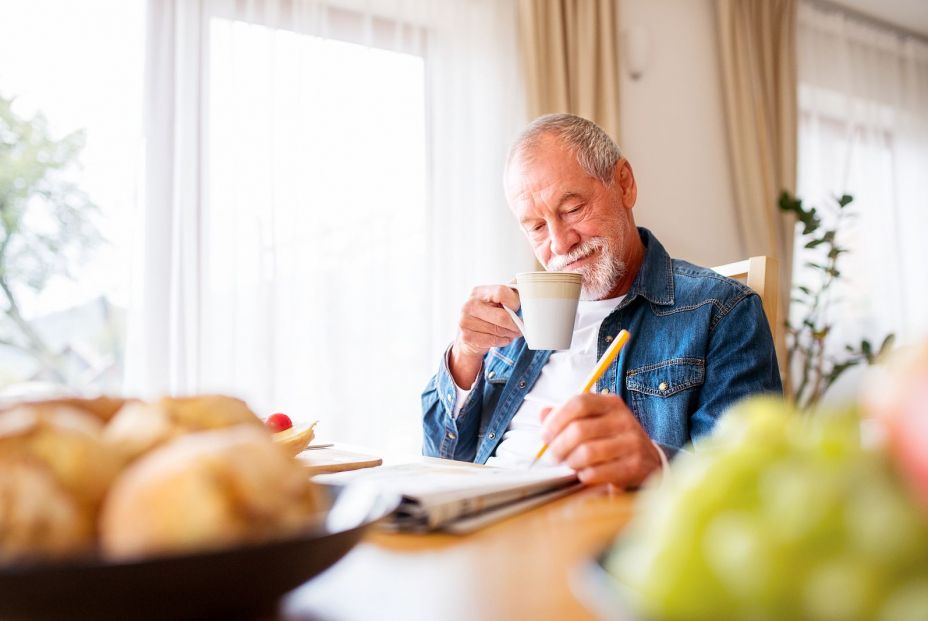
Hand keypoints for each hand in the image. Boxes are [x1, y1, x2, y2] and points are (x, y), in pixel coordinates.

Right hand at [449, 285, 521, 388]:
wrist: (469, 335)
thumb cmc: (488, 315)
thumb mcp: (496, 301)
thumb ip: (509, 293)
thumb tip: (527, 285)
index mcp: (478, 292)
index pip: (501, 292)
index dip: (513, 302)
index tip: (517, 308)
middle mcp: (469, 305)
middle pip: (502, 316)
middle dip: (515, 324)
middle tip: (521, 327)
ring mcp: (465, 321)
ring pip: (499, 330)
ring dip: (510, 334)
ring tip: (511, 333)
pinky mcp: (467, 336)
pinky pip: (493, 341)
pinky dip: (502, 341)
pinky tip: (502, 338)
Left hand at [540, 393, 661, 487]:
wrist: (649, 462)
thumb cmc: (614, 440)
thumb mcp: (595, 421)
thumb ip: (568, 416)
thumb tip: (543, 414)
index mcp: (610, 403)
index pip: (579, 403)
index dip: (557, 419)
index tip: (545, 435)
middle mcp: (623, 419)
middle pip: (579, 429)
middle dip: (559, 446)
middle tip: (553, 456)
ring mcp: (631, 442)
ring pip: (587, 452)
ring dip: (571, 462)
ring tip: (570, 464)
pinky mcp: (634, 465)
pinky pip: (597, 472)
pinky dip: (584, 475)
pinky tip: (585, 474)